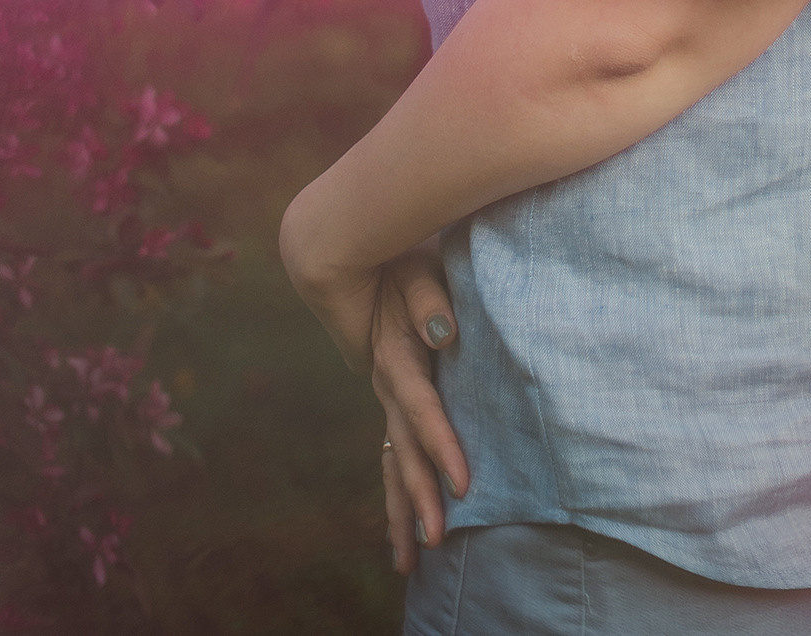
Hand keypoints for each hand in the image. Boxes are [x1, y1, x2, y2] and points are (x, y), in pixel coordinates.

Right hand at [281, 188, 468, 576]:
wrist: (347, 250)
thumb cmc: (395, 255)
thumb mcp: (415, 265)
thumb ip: (429, 298)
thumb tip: (445, 334)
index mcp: (396, 357)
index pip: (422, 410)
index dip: (441, 445)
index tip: (462, 483)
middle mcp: (387, 383)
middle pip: (404, 449)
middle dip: (420, 497)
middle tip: (437, 542)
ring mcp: (385, 392)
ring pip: (392, 461)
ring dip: (402, 508)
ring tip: (412, 561)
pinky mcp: (389, 393)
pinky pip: (392, 451)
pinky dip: (397, 489)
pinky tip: (401, 525)